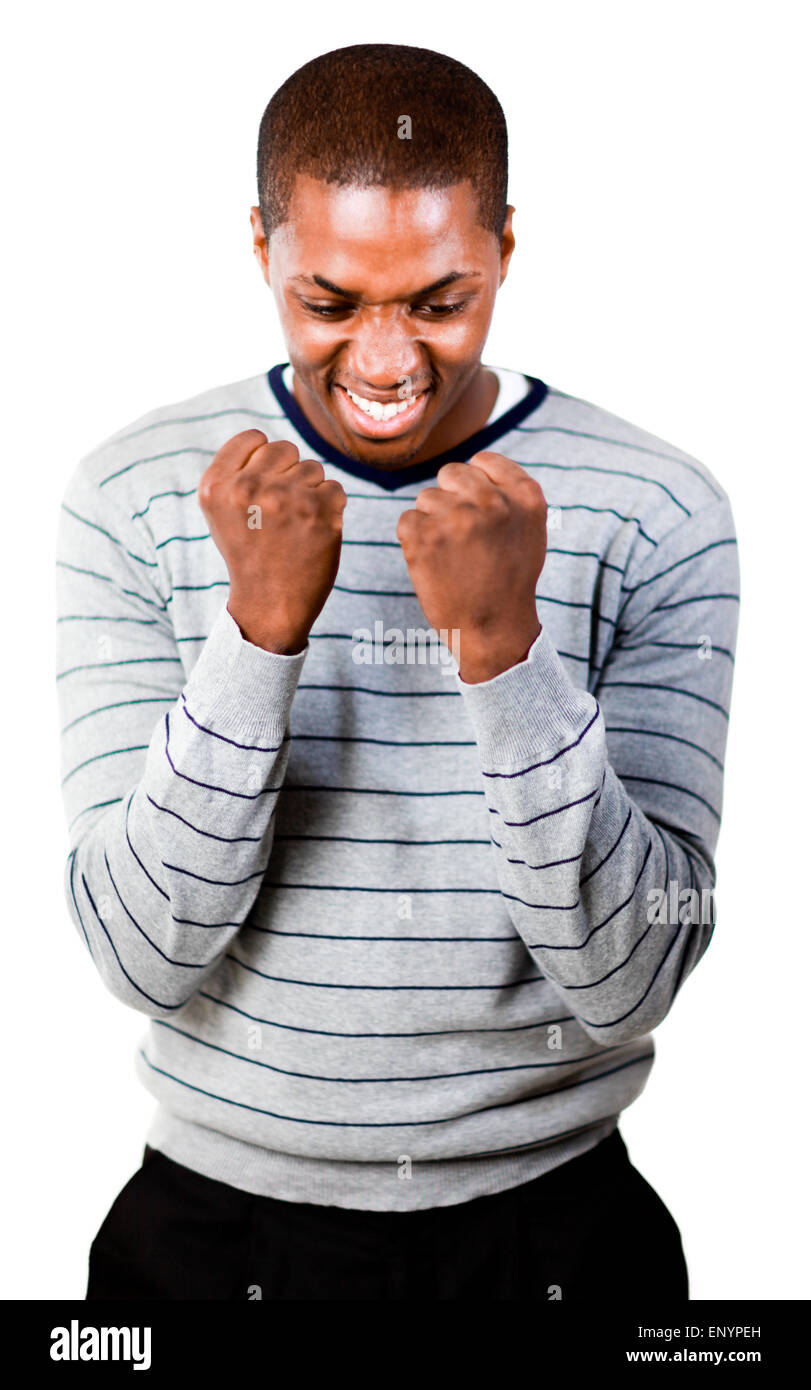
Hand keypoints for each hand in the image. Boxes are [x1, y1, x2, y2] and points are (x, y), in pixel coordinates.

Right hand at [198, 429, 346, 652]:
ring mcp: (285, 497)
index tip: (263, 489)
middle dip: (289, 474)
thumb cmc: (250, 553)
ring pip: (312, 468)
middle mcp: (247, 487)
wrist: (270, 604)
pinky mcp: (319, 510)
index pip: (253, 438)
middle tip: (281, 511)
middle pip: (285, 448)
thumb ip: (238, 471)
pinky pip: (335, 488)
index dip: (264, 460)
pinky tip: (313, 533)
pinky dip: (330, 508)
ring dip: (310, 492)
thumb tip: (269, 441)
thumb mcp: (222, 512)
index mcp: (215, 485)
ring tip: (295, 525)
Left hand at [396, 451, 545, 681]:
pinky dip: (414, 541)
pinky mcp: (423, 536)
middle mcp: (492, 501)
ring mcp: (456, 517)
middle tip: (462, 537)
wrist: (492, 628)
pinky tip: (435, 563)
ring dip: (433, 522)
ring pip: (427, 498)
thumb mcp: (529, 529)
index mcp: (524, 495)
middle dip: (451, 499)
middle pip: (451, 473)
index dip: (474, 486)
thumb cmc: (508, 579)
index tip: (479, 513)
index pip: (483, 461)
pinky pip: (407, 521)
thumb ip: (509, 493)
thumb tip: (475, 464)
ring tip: (452, 555)